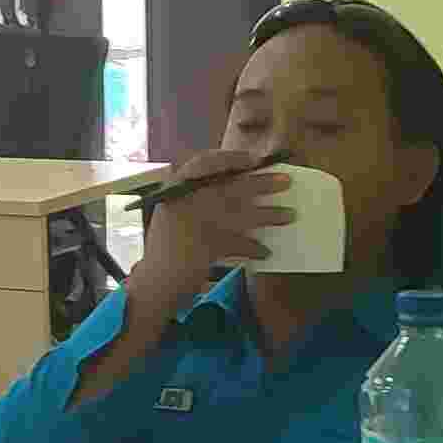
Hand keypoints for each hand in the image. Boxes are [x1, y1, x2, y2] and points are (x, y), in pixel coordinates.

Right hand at [123, 152, 296, 328]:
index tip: (254, 159)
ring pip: (240, 213)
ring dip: (267, 214)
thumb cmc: (168, 249)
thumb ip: (196, 197)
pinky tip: (265, 252)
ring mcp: (191, 224)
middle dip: (261, 183)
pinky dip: (253, 247)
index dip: (231, 159)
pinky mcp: (202, 249)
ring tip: (288, 215)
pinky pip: (237, 243)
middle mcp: (181, 201)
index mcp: (173, 189)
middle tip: (286, 181)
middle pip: (229, 185)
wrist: (153, 284)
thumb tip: (240, 187)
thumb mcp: (174, 213)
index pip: (203, 162)